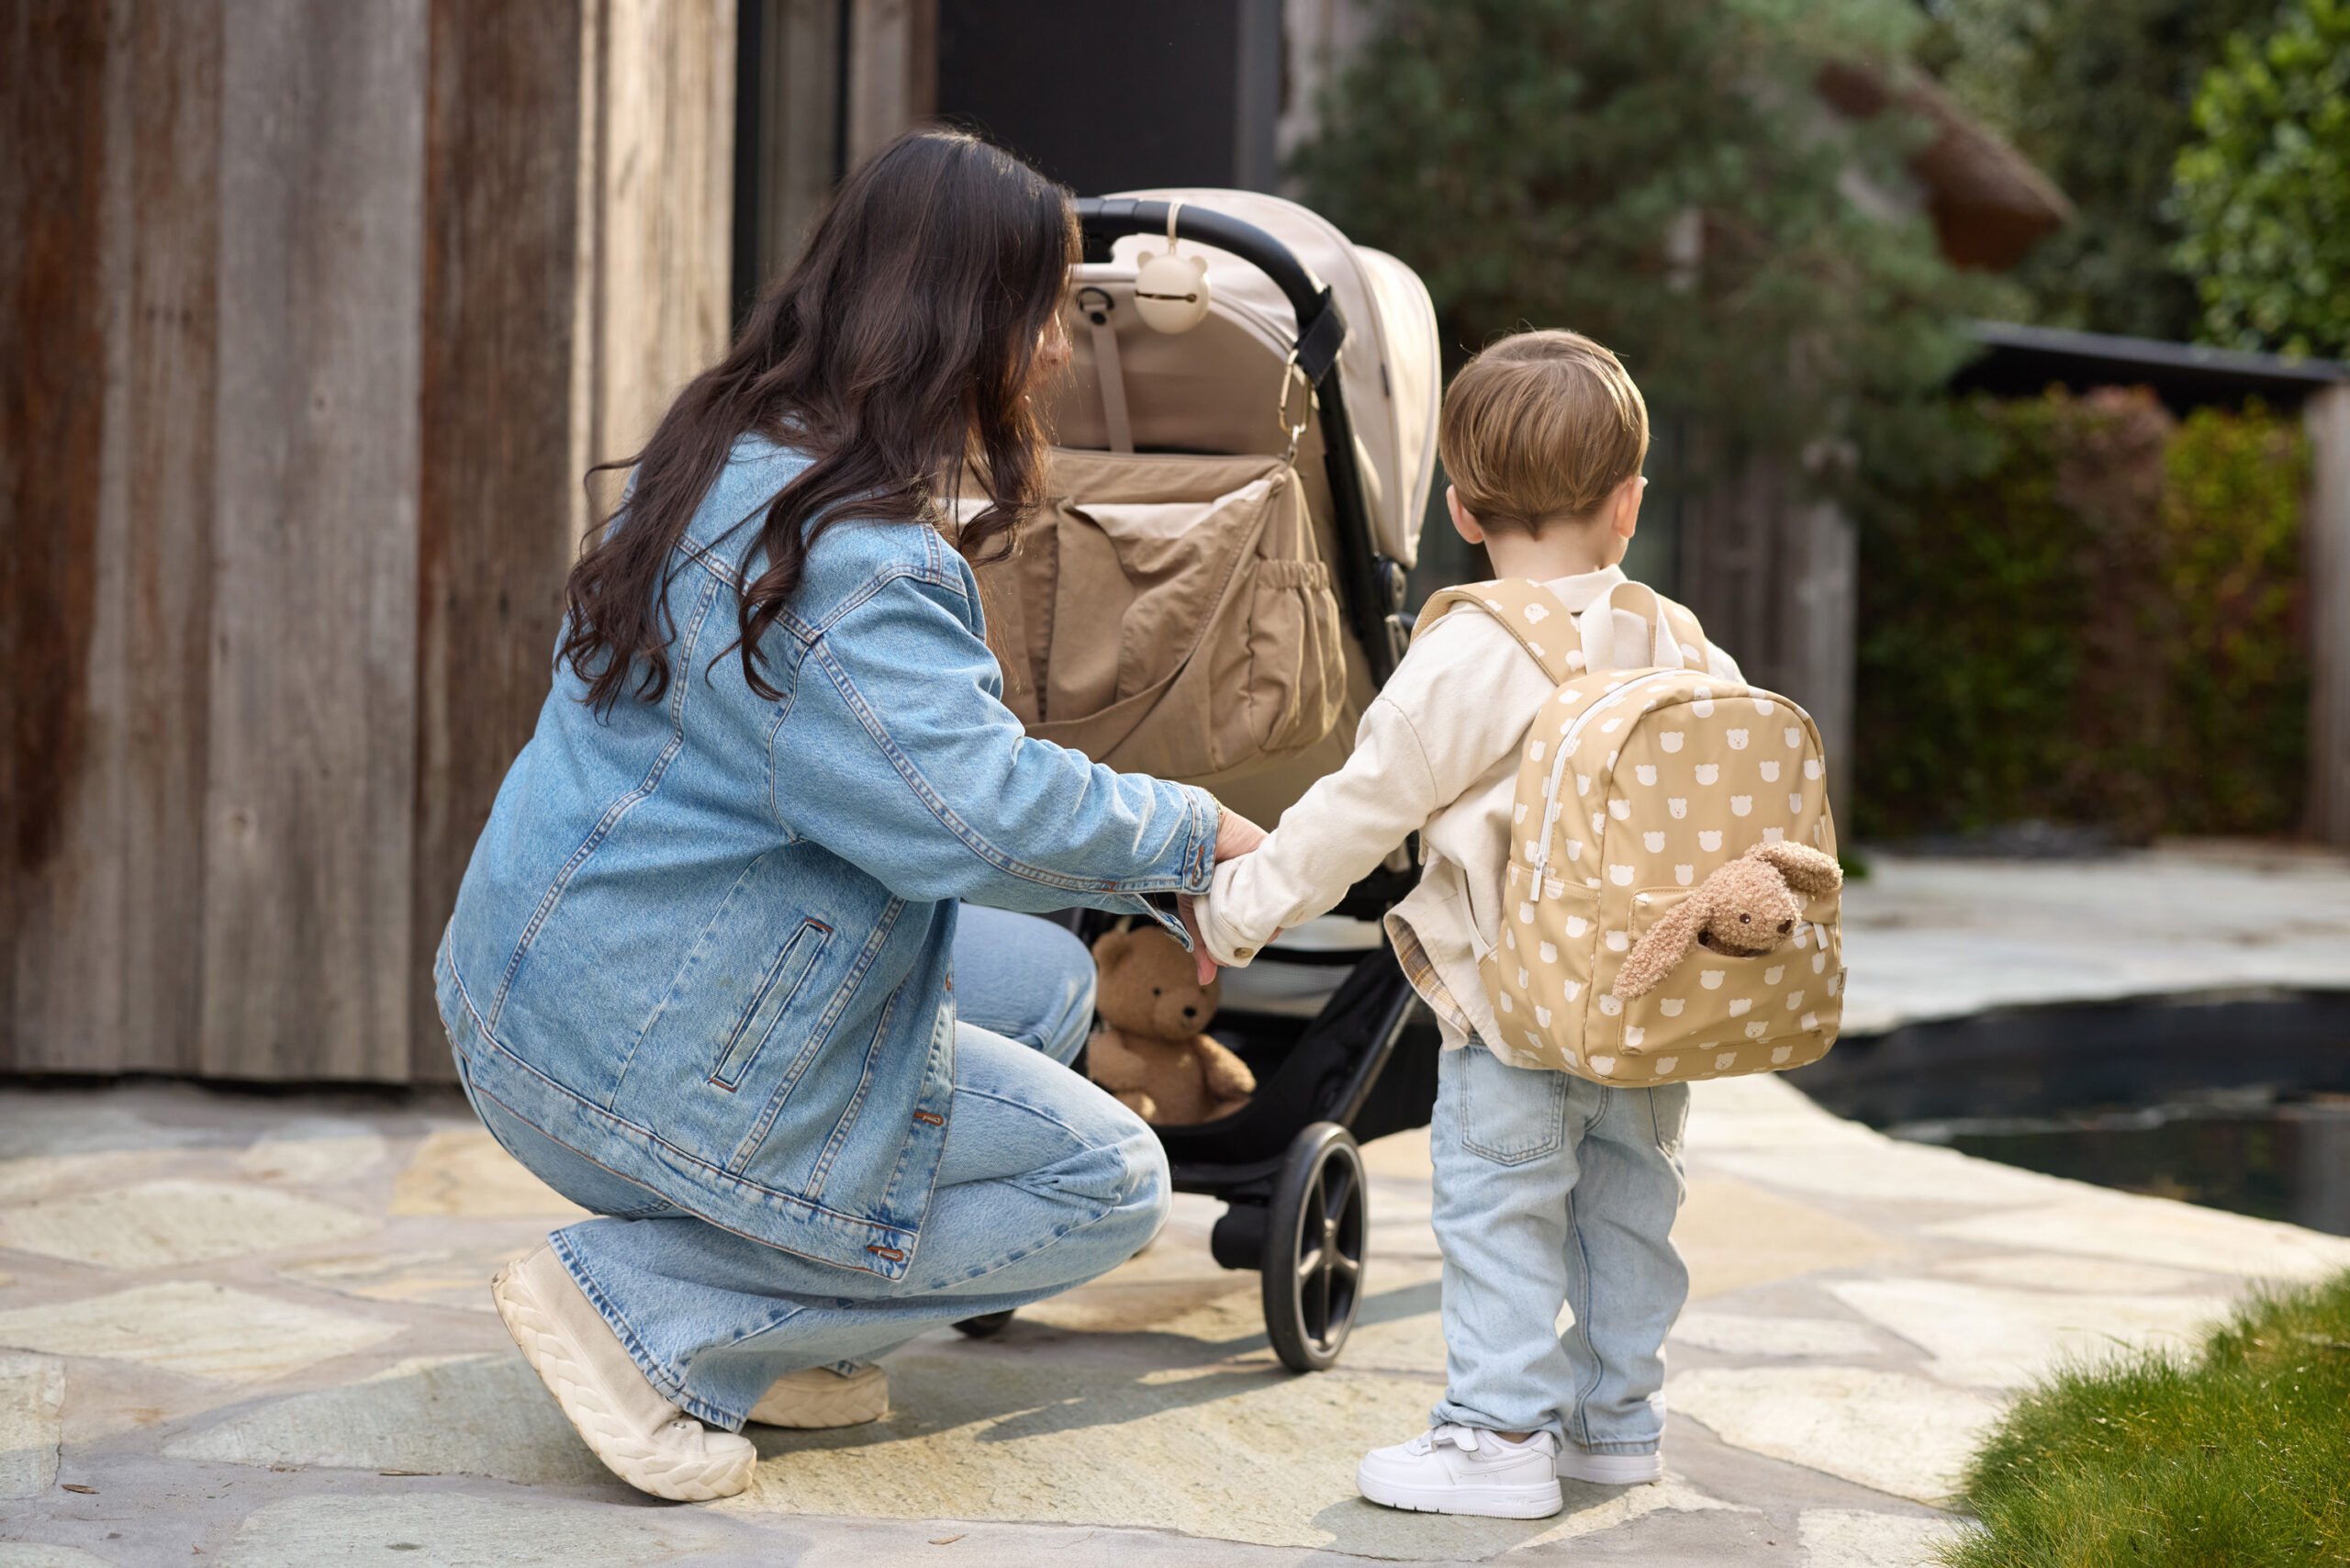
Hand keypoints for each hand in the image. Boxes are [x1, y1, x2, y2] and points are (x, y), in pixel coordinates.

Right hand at [1183, 808, 1266, 985]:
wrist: (1189, 835)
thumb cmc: (1185, 868)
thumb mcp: (1193, 915)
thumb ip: (1203, 946)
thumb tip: (1205, 979)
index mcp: (1233, 902)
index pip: (1250, 929)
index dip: (1250, 942)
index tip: (1243, 951)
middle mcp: (1249, 888)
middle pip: (1267, 917)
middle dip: (1261, 931)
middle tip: (1251, 935)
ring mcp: (1262, 872)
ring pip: (1279, 901)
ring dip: (1272, 913)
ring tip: (1258, 916)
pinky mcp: (1272, 855)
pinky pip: (1285, 877)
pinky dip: (1280, 890)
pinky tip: (1270, 897)